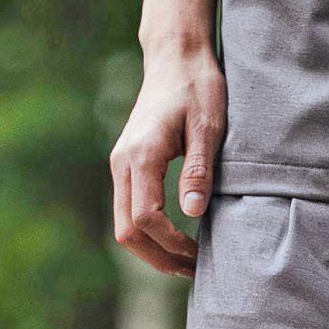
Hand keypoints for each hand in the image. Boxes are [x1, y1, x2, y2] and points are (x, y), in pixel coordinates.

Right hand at [110, 45, 226, 276]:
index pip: (145, 217)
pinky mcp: (126, 166)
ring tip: (188, 264)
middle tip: (195, 272)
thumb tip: (191, 214)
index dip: (171, 244)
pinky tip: (176, 242)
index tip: (200, 255)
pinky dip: (149, 235)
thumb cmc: (197, 86)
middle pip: (126, 231)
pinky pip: (129, 211)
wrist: (176, 57)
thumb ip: (198, 170)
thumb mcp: (208, 127)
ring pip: (123, 226)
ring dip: (152, 251)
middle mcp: (122, 162)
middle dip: (159, 258)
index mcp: (142, 154)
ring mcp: (120, 164)